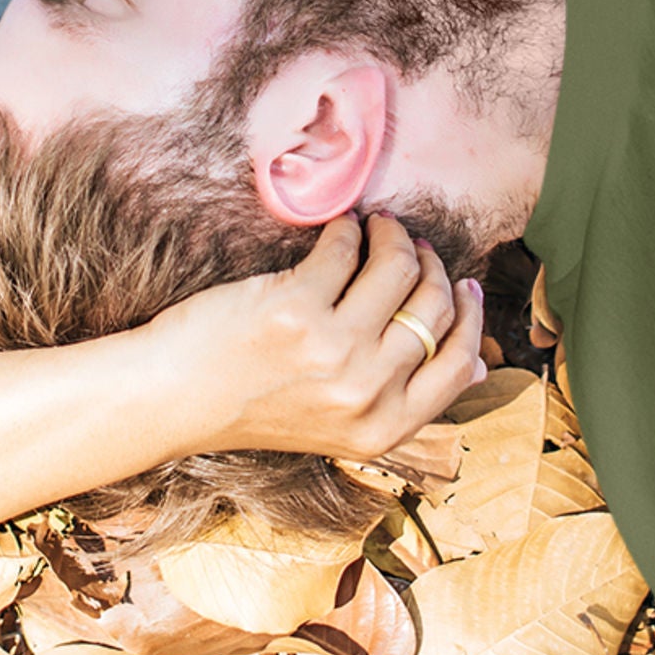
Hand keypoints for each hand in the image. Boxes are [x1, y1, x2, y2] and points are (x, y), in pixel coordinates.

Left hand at [140, 214, 485, 460]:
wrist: (176, 398)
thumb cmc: (252, 402)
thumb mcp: (340, 423)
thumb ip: (402, 399)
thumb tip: (478, 365)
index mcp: (383, 429)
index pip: (458, 366)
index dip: (468, 318)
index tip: (463, 285)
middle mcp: (366, 392)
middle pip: (432, 310)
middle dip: (431, 267)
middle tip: (413, 245)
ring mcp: (333, 349)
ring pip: (396, 271)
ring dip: (393, 237)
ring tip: (379, 226)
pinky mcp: (295, 307)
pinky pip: (343, 250)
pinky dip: (346, 229)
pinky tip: (339, 226)